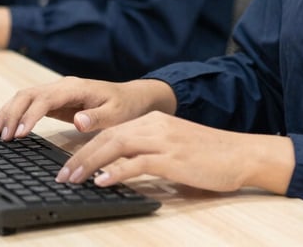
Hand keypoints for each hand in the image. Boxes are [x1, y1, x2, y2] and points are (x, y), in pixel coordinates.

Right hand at [0, 77, 176, 140]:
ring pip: (25, 97)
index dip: (30, 116)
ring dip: (9, 112)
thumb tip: (78, 120)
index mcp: (75, 87)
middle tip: (1, 137)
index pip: (45, 98)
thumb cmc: (124, 105)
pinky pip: (30, 104)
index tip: (19, 134)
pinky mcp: (55, 101)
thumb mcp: (115, 114)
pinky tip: (5, 126)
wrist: (130, 97)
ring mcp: (57, 92)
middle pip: (28, 94)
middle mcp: (62, 86)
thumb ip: (96, 117)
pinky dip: (15, 113)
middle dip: (12, 113)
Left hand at [54, 111, 294, 194]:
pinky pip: (138, 163)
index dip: (86, 149)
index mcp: (154, 121)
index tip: (68, 167)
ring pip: (117, 146)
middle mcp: (156, 125)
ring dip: (90, 163)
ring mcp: (165, 140)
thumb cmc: (209, 156)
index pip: (111, 132)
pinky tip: (103, 182)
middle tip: (61, 176)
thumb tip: (116, 170)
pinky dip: (117, 172)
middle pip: (108, 137)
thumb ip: (147, 153)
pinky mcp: (174, 158)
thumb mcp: (173, 148)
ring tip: (72, 179)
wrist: (241, 153)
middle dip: (80, 156)